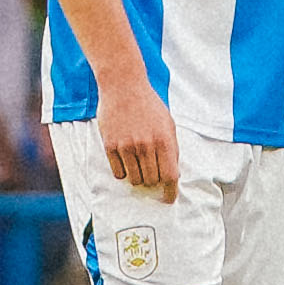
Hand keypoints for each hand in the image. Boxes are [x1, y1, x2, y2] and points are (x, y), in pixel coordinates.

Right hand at [96, 65, 177, 202]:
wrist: (123, 85)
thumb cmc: (148, 104)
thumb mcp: (168, 123)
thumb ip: (171, 148)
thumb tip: (173, 174)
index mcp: (164, 140)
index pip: (170, 176)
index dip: (171, 192)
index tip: (169, 199)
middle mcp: (146, 145)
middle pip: (151, 180)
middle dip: (152, 180)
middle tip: (150, 171)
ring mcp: (127, 146)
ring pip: (134, 179)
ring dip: (137, 176)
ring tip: (137, 162)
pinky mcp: (110, 145)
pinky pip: (118, 173)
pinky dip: (122, 171)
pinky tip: (124, 158)